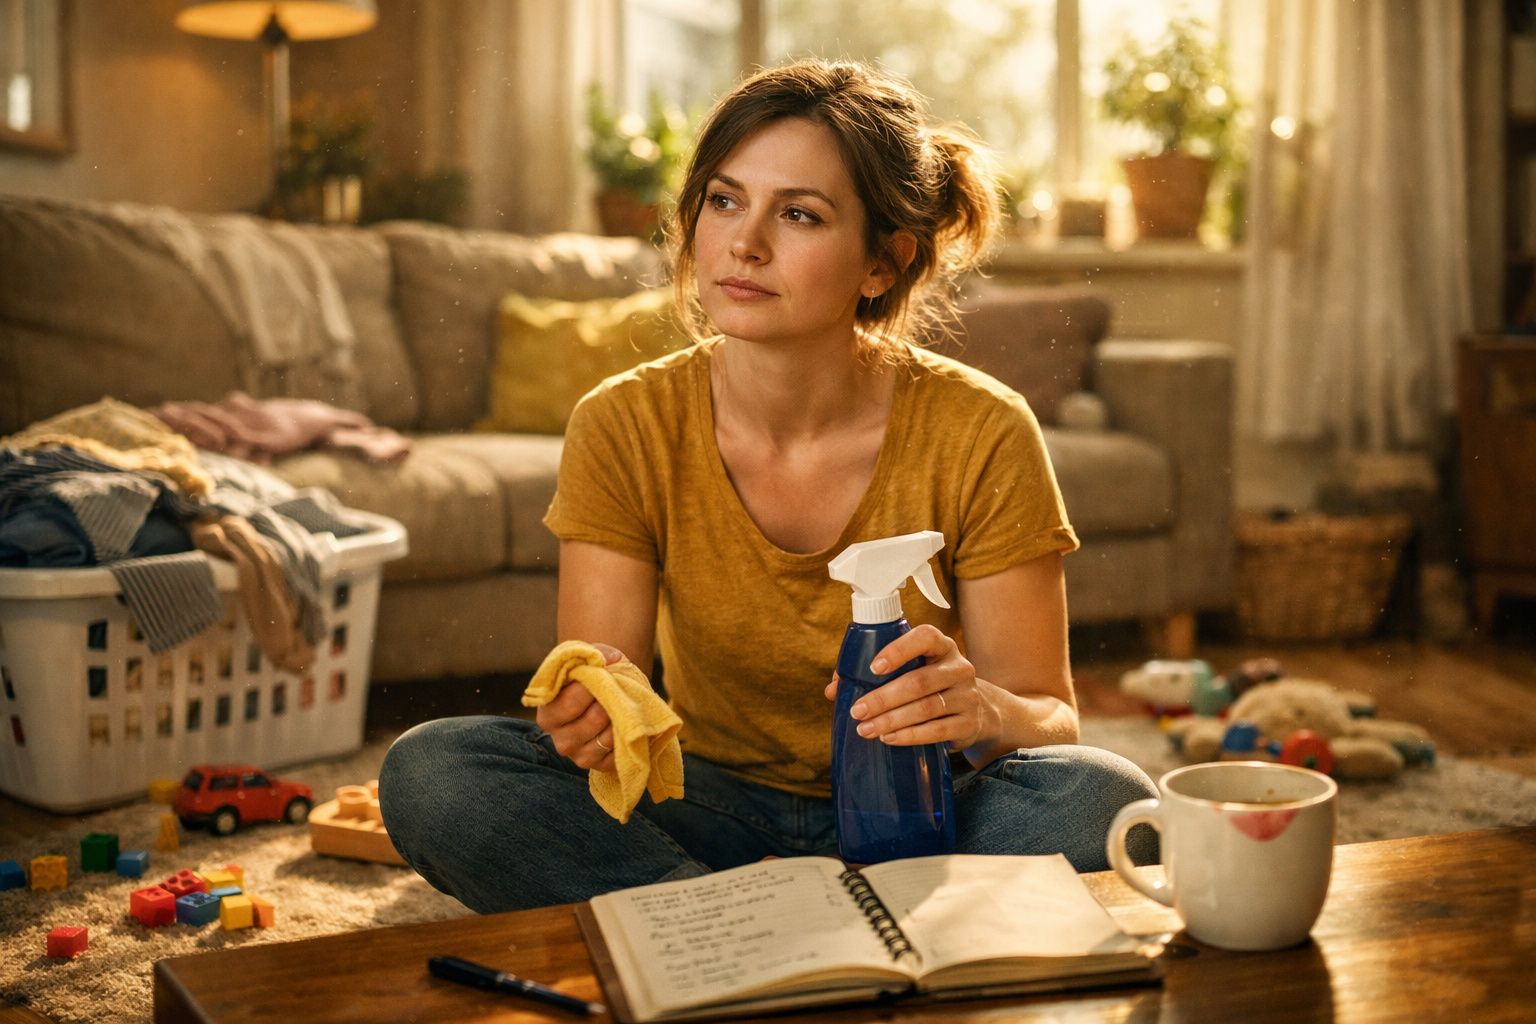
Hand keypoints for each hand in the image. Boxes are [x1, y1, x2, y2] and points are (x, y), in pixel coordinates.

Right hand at [536, 642, 624, 770]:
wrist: (606, 696)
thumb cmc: (594, 676)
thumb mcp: (589, 660)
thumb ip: (593, 655)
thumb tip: (607, 659)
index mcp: (547, 714)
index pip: (569, 703)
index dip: (591, 686)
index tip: (603, 672)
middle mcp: (559, 740)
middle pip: (592, 721)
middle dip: (608, 701)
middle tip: (615, 689)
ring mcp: (579, 756)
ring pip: (607, 737)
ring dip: (620, 717)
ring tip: (621, 703)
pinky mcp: (600, 766)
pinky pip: (619, 752)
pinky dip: (626, 735)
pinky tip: (624, 722)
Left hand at [823, 625, 987, 751]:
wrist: (977, 712)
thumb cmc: (930, 685)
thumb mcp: (912, 671)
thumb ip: (872, 674)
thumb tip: (833, 690)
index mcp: (941, 646)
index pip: (925, 637)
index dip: (898, 650)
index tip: (873, 667)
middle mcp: (958, 667)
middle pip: (919, 681)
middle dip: (883, 698)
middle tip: (857, 711)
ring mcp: (967, 696)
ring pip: (926, 708)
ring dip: (892, 720)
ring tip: (866, 729)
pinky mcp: (969, 723)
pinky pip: (937, 730)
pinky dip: (910, 735)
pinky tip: (889, 738)